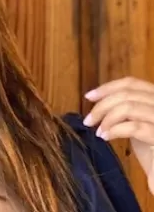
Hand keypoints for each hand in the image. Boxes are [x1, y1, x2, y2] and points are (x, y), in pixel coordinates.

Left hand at [84, 77, 153, 193]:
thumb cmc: (152, 154)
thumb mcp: (139, 125)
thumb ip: (127, 110)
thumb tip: (100, 100)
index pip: (133, 83)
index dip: (108, 87)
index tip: (89, 96)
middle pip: (128, 94)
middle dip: (102, 105)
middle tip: (88, 120)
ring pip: (129, 107)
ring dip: (107, 118)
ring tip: (98, 131)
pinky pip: (135, 127)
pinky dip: (115, 130)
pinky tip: (106, 137)